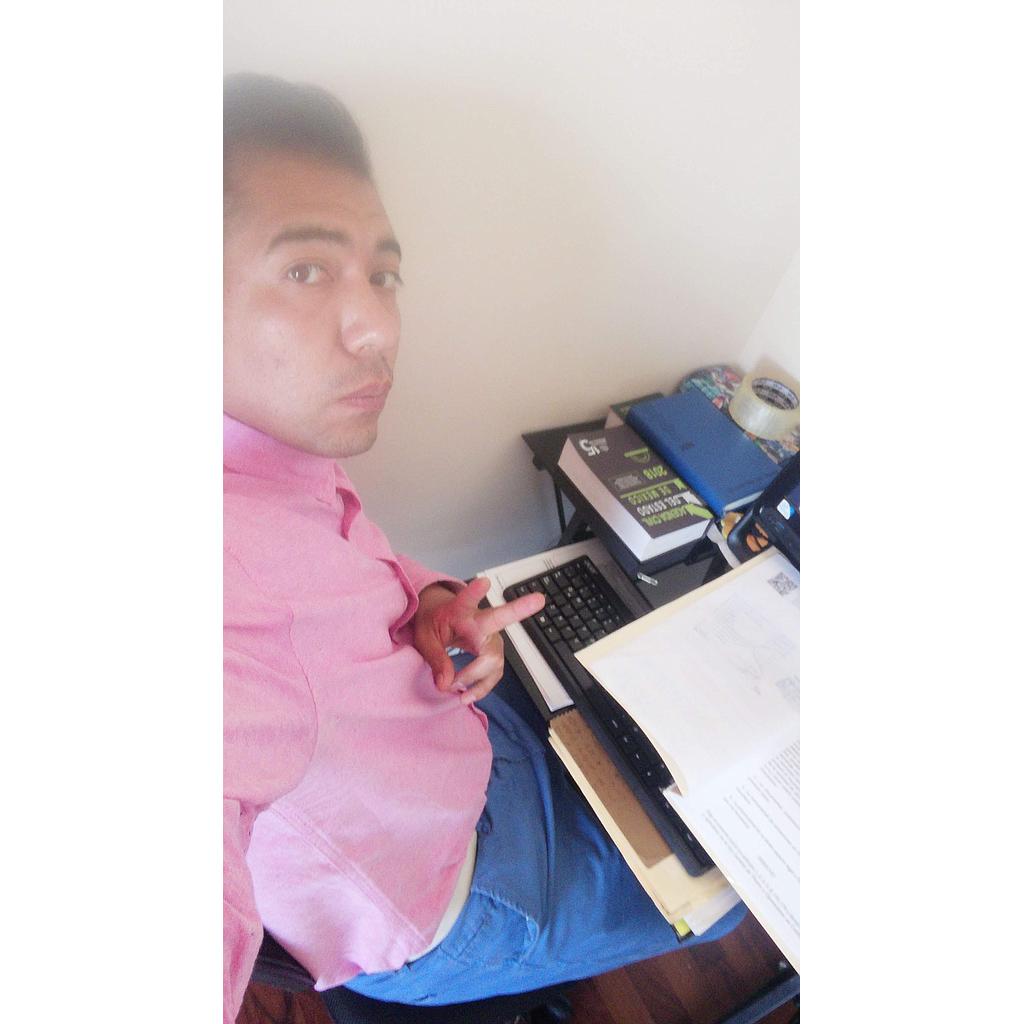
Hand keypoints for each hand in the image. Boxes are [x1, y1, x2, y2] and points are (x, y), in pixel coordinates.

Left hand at [413, 577, 544, 704]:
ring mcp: (490, 638)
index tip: (484, 581)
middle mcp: (481, 621)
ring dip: (477, 678)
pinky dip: (481, 687)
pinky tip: (467, 696)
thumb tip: (446, 684)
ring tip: (458, 692)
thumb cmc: (433, 625)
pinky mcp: (493, 654)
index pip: (468, 599)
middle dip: (519, 609)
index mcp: (460, 611)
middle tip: (539, 599)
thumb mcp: (424, 638)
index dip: (475, 591)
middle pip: (500, 619)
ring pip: (494, 658)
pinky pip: (494, 673)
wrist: (438, 623)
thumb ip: (435, 659)